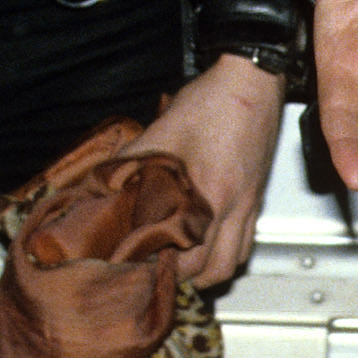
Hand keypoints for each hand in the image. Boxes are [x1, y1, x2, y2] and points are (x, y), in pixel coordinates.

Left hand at [125, 54, 287, 288]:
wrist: (252, 80)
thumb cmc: (211, 102)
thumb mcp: (161, 131)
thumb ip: (131, 162)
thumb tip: (101, 183)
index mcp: (207, 194)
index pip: (184, 254)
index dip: (160, 266)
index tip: (138, 266)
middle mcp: (232, 206)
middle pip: (212, 269)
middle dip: (183, 278)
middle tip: (157, 271)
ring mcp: (248, 204)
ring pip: (234, 261)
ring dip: (208, 272)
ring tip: (183, 267)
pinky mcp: (256, 196)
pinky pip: (246, 241)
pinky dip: (228, 253)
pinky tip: (209, 245)